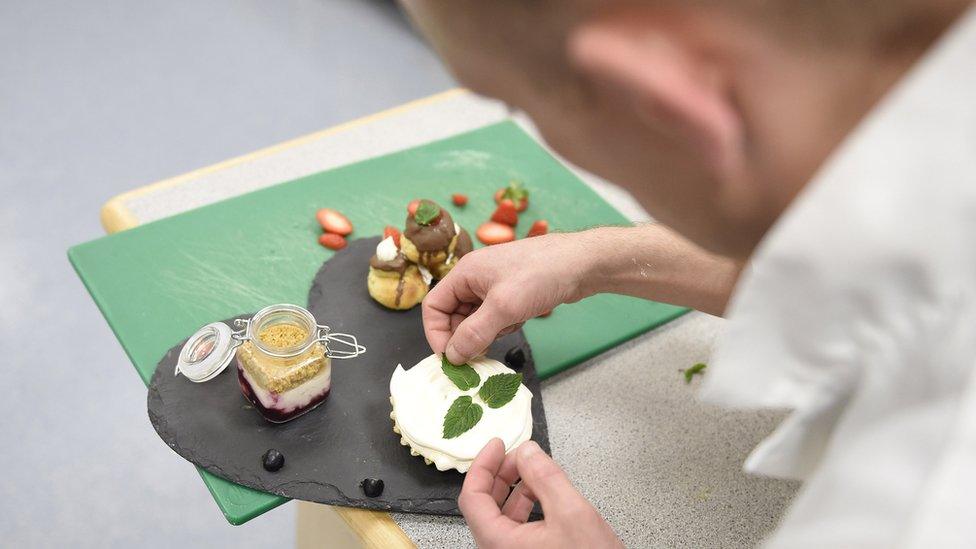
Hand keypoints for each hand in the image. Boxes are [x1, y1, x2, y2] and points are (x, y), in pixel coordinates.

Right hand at [423, 233, 595, 363]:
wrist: (581, 263)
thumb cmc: (541, 274)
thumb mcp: (504, 307)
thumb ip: (474, 333)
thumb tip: (453, 356)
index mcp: (465, 273)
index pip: (433, 306)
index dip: (437, 334)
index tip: (451, 357)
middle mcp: (475, 278)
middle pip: (453, 316)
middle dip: (465, 336)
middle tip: (481, 352)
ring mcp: (494, 286)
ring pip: (475, 319)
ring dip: (487, 332)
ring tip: (509, 326)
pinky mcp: (511, 294)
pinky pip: (495, 318)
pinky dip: (503, 326)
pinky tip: (520, 320)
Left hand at [459, 439, 623, 548]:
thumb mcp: (571, 512)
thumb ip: (546, 477)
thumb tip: (526, 452)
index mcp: (499, 543)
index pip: (472, 497)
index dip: (483, 465)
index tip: (497, 445)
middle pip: (484, 504)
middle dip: (501, 473)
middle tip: (519, 454)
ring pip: (502, 514)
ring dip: (516, 487)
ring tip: (536, 470)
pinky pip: (517, 525)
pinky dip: (527, 503)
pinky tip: (544, 492)